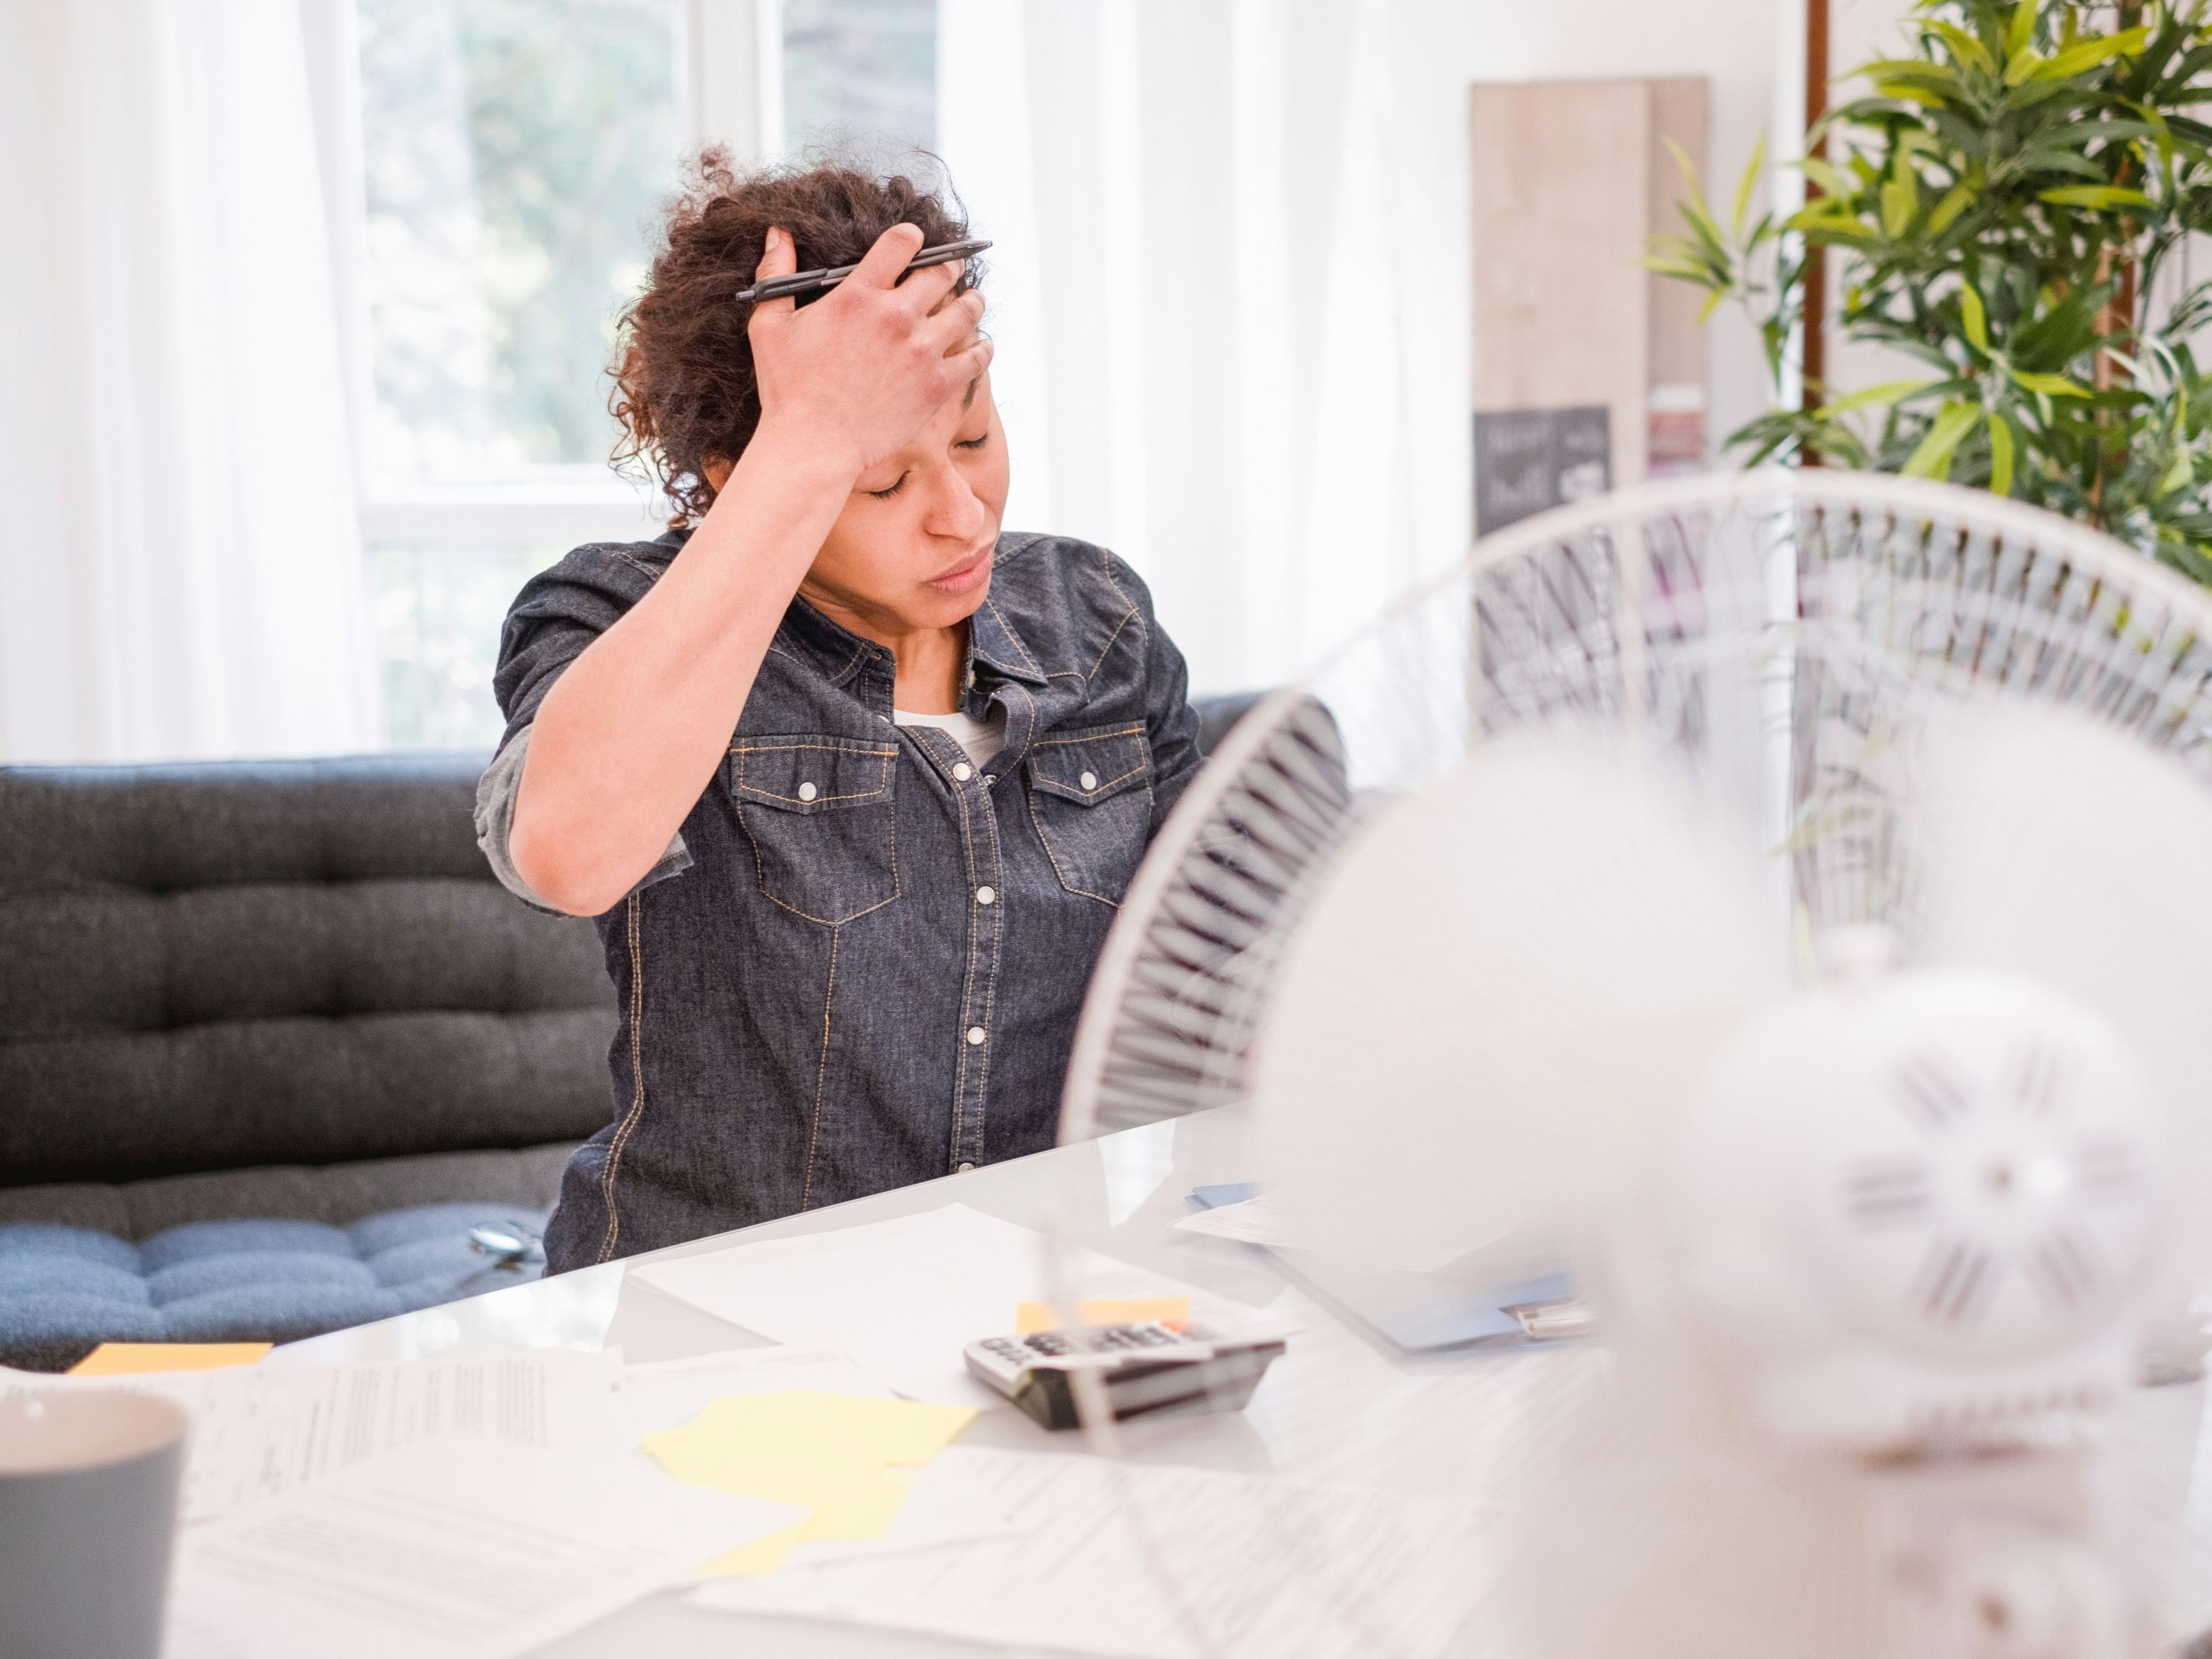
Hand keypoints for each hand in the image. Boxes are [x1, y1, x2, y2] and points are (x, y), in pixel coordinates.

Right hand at [746, 223, 992, 479]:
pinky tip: (982, 345)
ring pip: (966, 310)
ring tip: (973, 301)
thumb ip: (775, 273)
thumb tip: (776, 233)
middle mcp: (896, 316)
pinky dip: (983, 347)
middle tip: (951, 269)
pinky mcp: (937, 385)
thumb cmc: (788, 389)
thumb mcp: (769, 325)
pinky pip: (976, 358)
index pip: (901, 243)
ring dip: (972, 301)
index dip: (912, 237)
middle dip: (948, 267)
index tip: (916, 241)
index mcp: (858, 295)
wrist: (813, 445)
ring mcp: (921, 350)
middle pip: (941, 273)